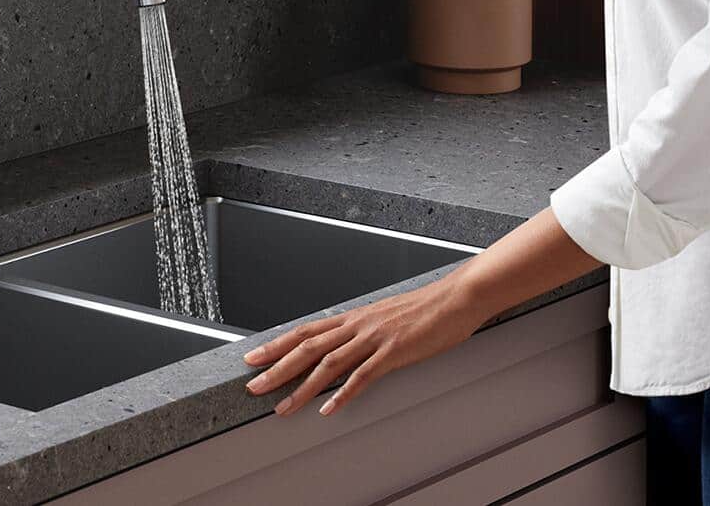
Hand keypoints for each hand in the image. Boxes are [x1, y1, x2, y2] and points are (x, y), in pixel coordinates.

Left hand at [242, 277, 485, 416]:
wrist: (456, 298)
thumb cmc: (425, 308)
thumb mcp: (385, 317)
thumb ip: (364, 331)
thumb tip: (345, 344)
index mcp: (353, 317)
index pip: (305, 330)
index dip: (276, 345)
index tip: (253, 357)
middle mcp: (357, 325)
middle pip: (307, 347)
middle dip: (276, 368)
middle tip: (253, 385)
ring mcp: (374, 338)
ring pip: (328, 364)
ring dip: (302, 388)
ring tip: (283, 407)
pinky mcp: (394, 352)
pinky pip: (363, 376)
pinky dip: (343, 394)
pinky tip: (329, 410)